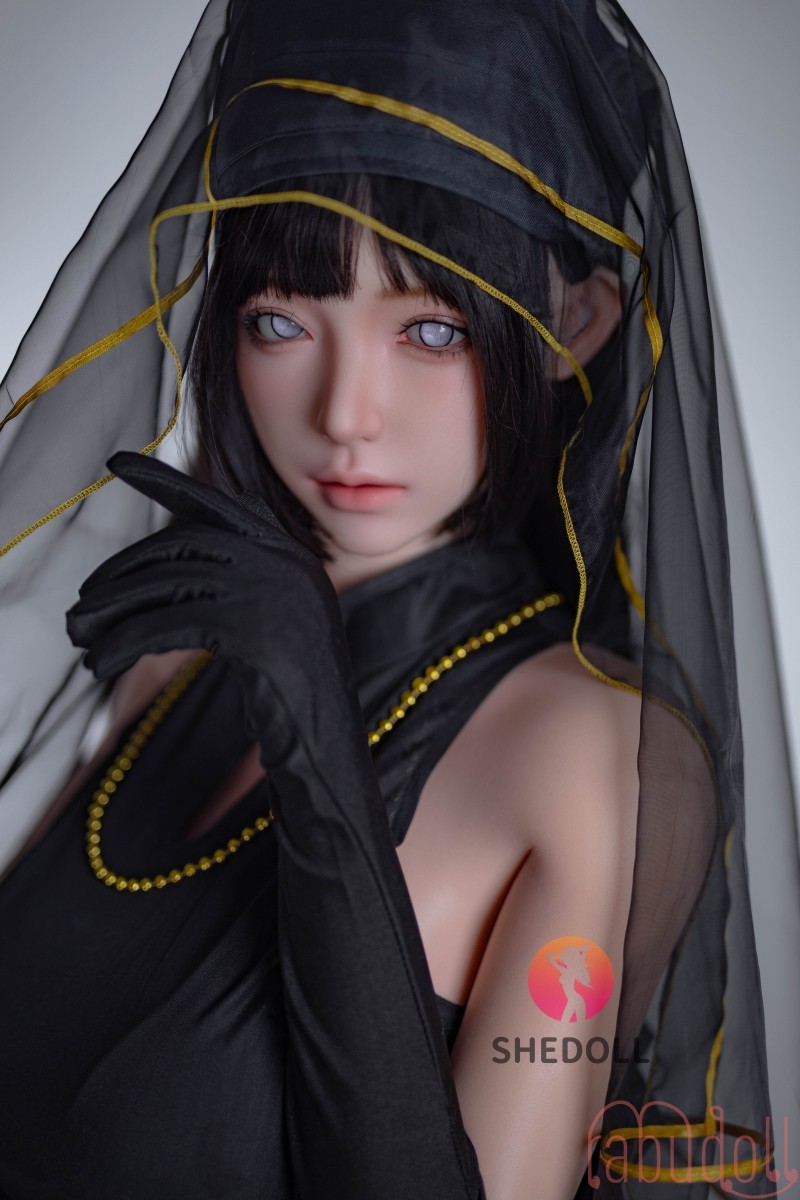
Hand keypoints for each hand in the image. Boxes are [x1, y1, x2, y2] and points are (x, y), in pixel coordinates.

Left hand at [65, 451, 349, 764]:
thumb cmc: (293, 697)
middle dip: (123, 572)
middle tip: (83, 607)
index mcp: (291, 555)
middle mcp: (285, 561)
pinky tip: (101, 662)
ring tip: (81, 637)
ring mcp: (271, 590)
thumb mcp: (272, 626)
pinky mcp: (250, 625)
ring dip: (114, 611)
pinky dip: (125, 642)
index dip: (166, 482)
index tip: (119, 463)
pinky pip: (168, 623)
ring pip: (168, 582)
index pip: (220, 504)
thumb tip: (163, 572)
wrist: (328, 747)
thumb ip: (234, 587)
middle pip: (184, 544)